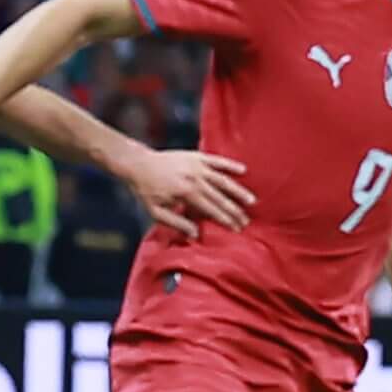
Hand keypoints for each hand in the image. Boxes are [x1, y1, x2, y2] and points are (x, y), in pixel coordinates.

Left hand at [124, 148, 252, 238]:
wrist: (139, 164)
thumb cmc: (147, 190)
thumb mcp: (156, 212)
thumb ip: (176, 223)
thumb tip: (195, 234)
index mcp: (186, 193)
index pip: (211, 209)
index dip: (225, 220)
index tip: (236, 228)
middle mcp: (195, 179)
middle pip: (220, 197)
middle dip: (235, 210)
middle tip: (246, 221)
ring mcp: (197, 166)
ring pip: (223, 180)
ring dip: (238, 191)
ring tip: (251, 200)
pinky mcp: (197, 156)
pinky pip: (217, 161)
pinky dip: (230, 165)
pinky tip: (243, 170)